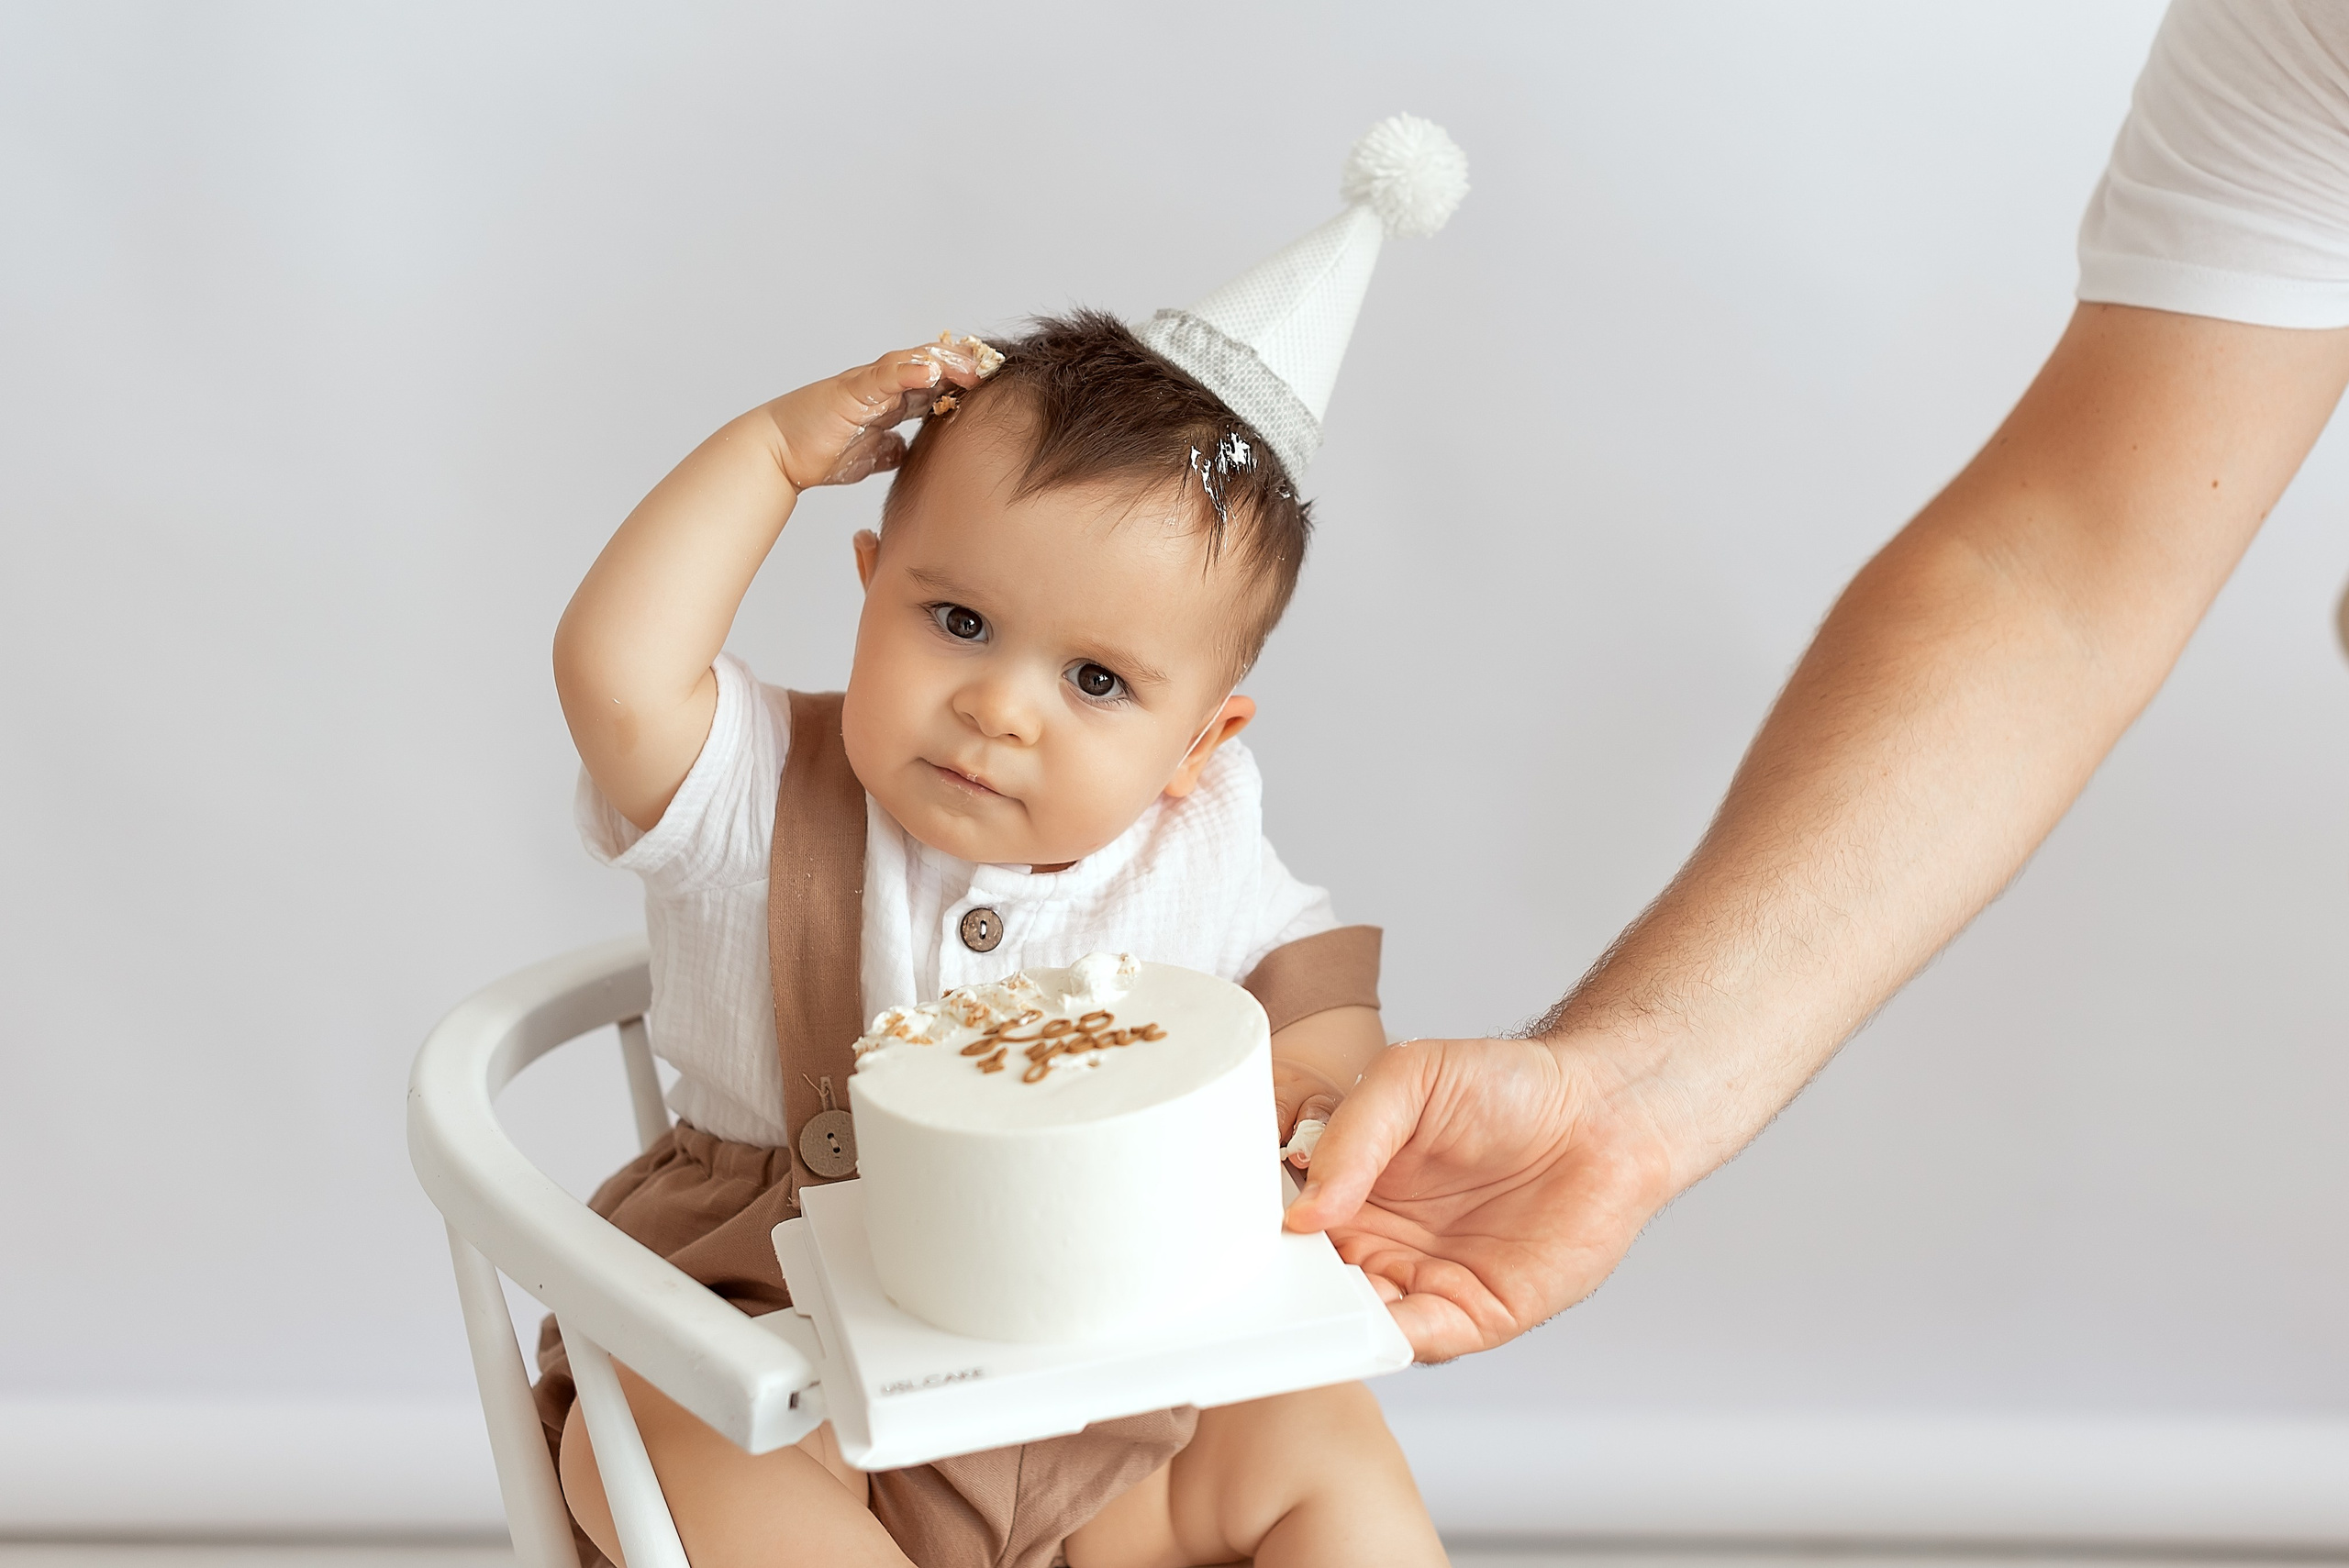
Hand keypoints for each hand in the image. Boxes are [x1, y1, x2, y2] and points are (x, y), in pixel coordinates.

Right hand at [764, 336, 993, 491]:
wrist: (779, 454)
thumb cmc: (816, 452)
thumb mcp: (868, 457)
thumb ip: (889, 450)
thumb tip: (906, 453)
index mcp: (889, 403)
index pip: (934, 385)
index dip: (962, 383)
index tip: (994, 387)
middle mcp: (882, 388)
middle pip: (932, 366)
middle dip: (965, 366)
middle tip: (997, 367)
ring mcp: (868, 385)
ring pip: (914, 362)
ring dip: (947, 362)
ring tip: (975, 365)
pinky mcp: (851, 389)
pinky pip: (884, 375)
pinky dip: (909, 370)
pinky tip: (933, 371)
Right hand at [1281, 1035, 1681, 1362]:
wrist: (1606, 1109)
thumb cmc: (1509, 1084)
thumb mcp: (1412, 1077)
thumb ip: (1353, 1134)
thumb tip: (1304, 1210)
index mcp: (1349, 1188)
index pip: (1285, 1225)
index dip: (1254, 1237)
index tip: (1222, 1245)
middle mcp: (1378, 1241)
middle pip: (1310, 1286)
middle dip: (1280, 1297)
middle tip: (1246, 1297)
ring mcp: (1424, 1282)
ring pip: (1355, 1321)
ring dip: (1327, 1326)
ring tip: (1302, 1317)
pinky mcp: (1476, 1314)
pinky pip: (1420, 1340)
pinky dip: (1387, 1342)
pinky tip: (1367, 1327)